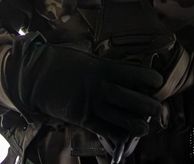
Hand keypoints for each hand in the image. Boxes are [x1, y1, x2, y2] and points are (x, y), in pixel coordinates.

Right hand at [6, 36, 163, 142]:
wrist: (35, 75)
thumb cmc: (62, 61)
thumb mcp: (87, 56)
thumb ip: (105, 65)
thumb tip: (122, 71)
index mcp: (103, 67)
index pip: (135, 74)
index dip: (150, 80)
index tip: (158, 82)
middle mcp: (100, 87)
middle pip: (132, 99)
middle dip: (149, 107)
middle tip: (158, 110)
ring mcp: (90, 104)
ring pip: (121, 118)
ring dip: (137, 125)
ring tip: (146, 128)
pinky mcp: (81, 118)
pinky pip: (103, 129)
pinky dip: (116, 135)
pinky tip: (125, 137)